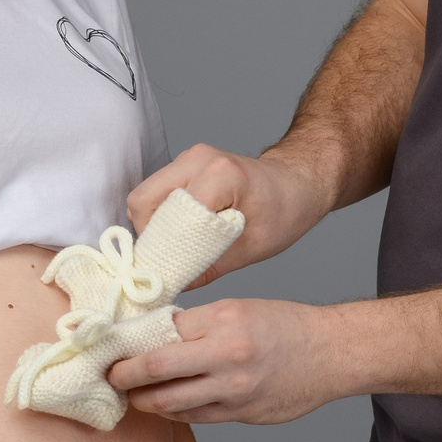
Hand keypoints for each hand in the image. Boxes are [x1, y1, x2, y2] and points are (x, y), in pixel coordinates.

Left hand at [109, 299, 353, 424]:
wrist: (331, 353)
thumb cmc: (285, 325)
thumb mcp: (239, 309)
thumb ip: (197, 323)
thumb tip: (152, 335)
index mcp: (223, 321)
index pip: (162, 331)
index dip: (131, 341)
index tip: (112, 346)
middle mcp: (227, 355)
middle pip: (156, 368)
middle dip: (124, 375)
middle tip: (109, 376)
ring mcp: (234, 389)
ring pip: (171, 402)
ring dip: (144, 401)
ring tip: (131, 396)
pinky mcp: (241, 414)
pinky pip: (195, 417)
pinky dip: (173, 413)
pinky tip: (163, 406)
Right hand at [126, 143, 335, 289]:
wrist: (298, 182)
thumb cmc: (285, 212)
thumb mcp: (251, 249)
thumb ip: (208, 267)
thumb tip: (171, 284)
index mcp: (219, 176)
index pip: (164, 215)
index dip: (161, 247)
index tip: (166, 271)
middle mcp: (198, 159)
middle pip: (143, 200)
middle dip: (151, 236)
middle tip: (169, 261)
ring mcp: (189, 158)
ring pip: (146, 196)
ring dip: (155, 226)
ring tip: (179, 248)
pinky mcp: (185, 164)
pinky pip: (157, 193)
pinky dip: (161, 216)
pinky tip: (184, 234)